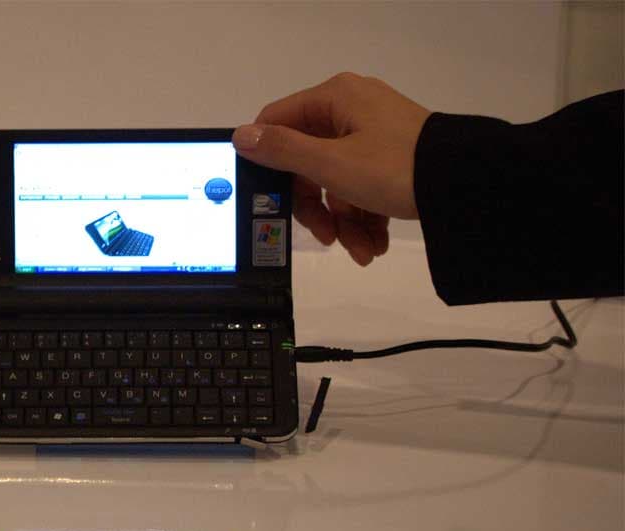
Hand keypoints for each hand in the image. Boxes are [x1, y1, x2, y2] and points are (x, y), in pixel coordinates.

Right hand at [233, 73, 430, 265]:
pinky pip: (365, 188)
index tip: (269, 199)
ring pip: (338, 182)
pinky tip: (375, 246)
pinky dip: (365, 219)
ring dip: (344, 223)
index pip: (278, 123)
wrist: (469, 186)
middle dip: (317, 208)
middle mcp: (353, 109)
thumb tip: (240, 136)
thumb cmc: (394, 168)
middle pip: (308, 161)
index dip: (268, 162)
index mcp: (335, 99)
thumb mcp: (330, 164)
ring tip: (362, 252)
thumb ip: (282, 150)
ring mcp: (376, 134)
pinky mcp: (395, 158)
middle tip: (325, 237)